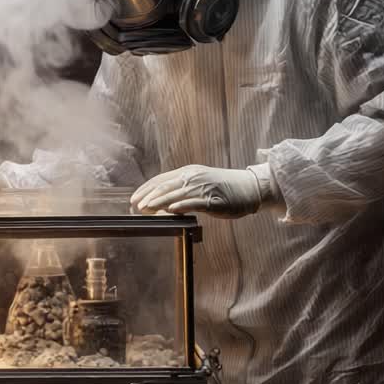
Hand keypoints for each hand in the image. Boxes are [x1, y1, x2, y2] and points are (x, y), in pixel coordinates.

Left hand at [131, 164, 267, 218]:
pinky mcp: (213, 200)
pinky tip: (171, 211)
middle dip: (148, 196)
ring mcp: (203, 187)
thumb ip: (181, 190)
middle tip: (135, 205)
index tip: (133, 198)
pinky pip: (194, 202)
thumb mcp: (199, 184)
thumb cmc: (223, 188)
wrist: (250, 188)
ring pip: (176, 194)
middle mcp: (193, 177)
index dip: (145, 189)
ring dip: (159, 202)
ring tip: (146, 208)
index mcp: (188, 172)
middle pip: (165, 186)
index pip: (161, 179)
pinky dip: (182, 206)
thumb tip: (162, 202)